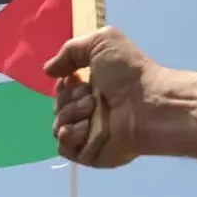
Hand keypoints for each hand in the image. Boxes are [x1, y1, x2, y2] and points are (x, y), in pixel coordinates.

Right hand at [44, 27, 161, 167]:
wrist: (148, 104)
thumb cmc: (129, 73)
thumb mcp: (101, 42)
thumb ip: (70, 50)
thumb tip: (48, 70)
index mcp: (91, 88)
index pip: (62, 90)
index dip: (63, 84)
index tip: (75, 78)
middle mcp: (88, 111)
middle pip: (57, 107)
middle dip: (68, 98)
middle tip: (90, 96)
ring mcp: (88, 134)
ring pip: (57, 127)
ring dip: (70, 114)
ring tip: (92, 109)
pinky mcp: (88, 154)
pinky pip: (64, 148)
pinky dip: (69, 136)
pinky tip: (85, 127)